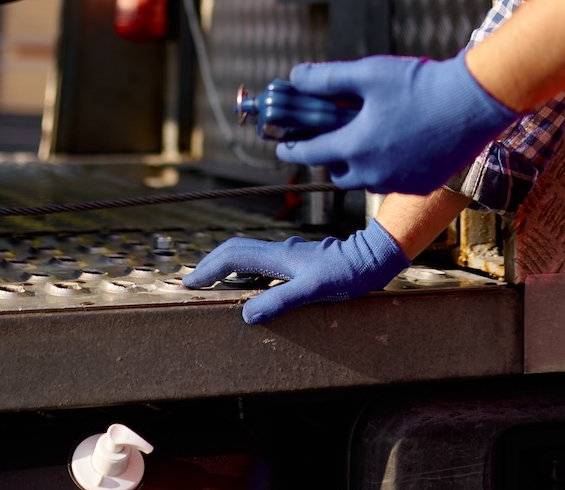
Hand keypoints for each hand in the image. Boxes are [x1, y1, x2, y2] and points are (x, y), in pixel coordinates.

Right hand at [182, 226, 407, 323]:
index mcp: (279, 257)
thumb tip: (246, 314)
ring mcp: (290, 255)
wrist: (373, 258)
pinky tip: (251, 285)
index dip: (208, 269)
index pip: (233, 256)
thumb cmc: (347, 275)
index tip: (190, 284)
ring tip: (215, 284)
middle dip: (211, 264)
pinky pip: (263, 262)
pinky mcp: (300, 261)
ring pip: (249, 254)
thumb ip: (280, 301)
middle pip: (236, 250)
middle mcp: (281, 252)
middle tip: (194, 283)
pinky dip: (247, 271)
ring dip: (228, 266)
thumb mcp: (313, 291)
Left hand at [274, 55, 516, 194]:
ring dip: (359, 162)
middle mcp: (373, 174)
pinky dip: (387, 166)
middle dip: (328, 156)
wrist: (474, 102)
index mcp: (354, 147)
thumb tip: (295, 77)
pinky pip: (393, 181)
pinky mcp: (423, 185)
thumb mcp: (367, 73)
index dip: (291, 148)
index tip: (282, 146)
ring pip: (365, 178)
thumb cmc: (419, 84)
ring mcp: (399, 183)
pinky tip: (397, 144)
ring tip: (366, 137)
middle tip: (329, 137)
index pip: (308, 154)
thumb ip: (326, 79)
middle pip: (337, 171)